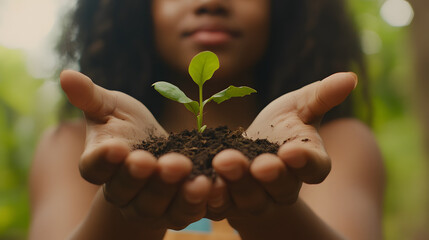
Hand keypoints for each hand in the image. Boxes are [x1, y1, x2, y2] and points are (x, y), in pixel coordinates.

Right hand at [61, 70, 211, 229]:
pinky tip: (211, 183)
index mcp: (100, 164)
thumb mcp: (111, 107)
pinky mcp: (175, 209)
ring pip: (155, 205)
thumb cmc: (127, 126)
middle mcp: (121, 191)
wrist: (155, 150)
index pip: (95, 167)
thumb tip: (66, 74)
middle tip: (154, 161)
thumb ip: (91, 96)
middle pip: (125, 191)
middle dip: (140, 177)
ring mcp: (148, 204)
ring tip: (186, 171)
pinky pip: (184, 210)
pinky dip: (197, 201)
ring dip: (171, 190)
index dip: (104, 160)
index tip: (117, 147)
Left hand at [205, 72, 356, 222]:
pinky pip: (220, 204)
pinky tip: (200, 183)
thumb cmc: (279, 126)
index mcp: (306, 164)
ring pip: (249, 196)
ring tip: (224, 161)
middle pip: (281, 187)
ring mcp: (255, 197)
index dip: (306, 163)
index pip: (314, 168)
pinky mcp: (228, 203)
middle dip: (271, 176)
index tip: (293, 151)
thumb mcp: (298, 106)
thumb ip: (321, 96)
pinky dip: (211, 196)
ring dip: (237, 182)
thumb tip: (350, 77)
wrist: (249, 148)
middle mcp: (283, 187)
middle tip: (260, 165)